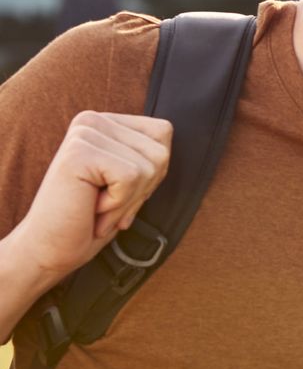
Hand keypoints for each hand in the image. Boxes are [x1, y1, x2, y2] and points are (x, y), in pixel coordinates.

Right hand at [7, 111, 172, 293]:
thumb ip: (150, 155)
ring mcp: (83, 133)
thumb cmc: (93, 218)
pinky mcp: (79, 152)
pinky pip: (131, 177)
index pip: (163, 133)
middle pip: (160, 151)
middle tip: (106, 202)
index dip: (152, 172)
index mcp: (104, 122)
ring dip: (128, 199)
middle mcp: (91, 119)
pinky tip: (91, 208)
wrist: (52, 249)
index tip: (119, 189)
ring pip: (149, 165)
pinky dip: (118, 203)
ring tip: (97, 206)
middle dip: (142, 189)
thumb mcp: (132, 181)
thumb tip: (183, 129)